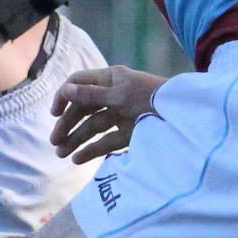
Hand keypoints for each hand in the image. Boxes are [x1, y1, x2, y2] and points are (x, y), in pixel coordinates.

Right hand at [50, 64, 164, 163]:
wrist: (184, 117)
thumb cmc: (151, 98)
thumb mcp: (120, 95)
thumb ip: (91, 95)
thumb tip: (64, 91)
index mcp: (111, 78)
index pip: (79, 83)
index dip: (64, 97)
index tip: (54, 114)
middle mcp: (113, 95)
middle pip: (83, 108)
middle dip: (67, 124)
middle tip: (55, 141)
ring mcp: (121, 115)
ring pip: (92, 127)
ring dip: (76, 139)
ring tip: (61, 154)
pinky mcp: (129, 133)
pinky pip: (106, 142)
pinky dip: (92, 150)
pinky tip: (78, 159)